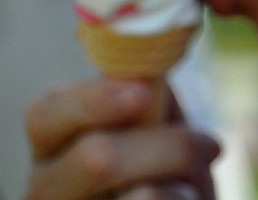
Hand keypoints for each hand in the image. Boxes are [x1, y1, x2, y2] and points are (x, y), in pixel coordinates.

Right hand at [26, 77, 220, 199]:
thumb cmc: (162, 164)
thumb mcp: (151, 125)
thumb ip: (147, 96)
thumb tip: (152, 70)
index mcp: (52, 142)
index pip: (47, 112)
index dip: (95, 99)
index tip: (142, 93)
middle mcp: (45, 188)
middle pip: (95, 158)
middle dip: (166, 147)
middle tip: (211, 146)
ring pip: (136, 196)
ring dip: (180, 184)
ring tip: (198, 183)